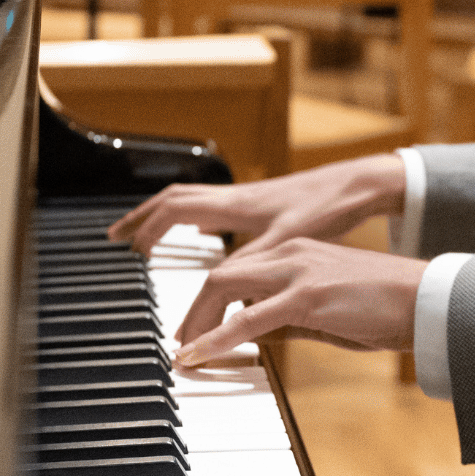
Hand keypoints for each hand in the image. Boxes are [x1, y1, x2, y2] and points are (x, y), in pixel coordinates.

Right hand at [108, 154, 407, 255]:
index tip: (128, 252)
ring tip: (146, 237)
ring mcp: (248, 200)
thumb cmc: (328, 210)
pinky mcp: (263, 206)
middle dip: (141, 218)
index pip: (175, 210)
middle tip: (116, 238)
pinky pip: (215, 207)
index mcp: (235, 206)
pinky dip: (196, 219)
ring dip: (164, 218)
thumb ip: (254, 266)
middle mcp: (235, 198)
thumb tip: (222, 291)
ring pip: (193, 201)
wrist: (358, 185)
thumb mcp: (290, 242)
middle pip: (173, 200)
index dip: (147, 229)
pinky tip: (201, 233)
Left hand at [173, 238, 426, 364]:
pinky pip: (247, 318)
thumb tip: (255, 337)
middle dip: (193, 309)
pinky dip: (214, 338)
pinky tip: (196, 355)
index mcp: (298, 253)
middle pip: (221, 274)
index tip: (194, 329)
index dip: (209, 301)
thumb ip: (289, 319)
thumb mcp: (328, 312)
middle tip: (180, 343)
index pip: (239, 270)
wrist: (427, 299)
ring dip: (196, 322)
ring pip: (224, 285)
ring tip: (183, 352)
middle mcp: (291, 254)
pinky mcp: (306, 296)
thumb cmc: (387, 308)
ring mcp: (297, 271)